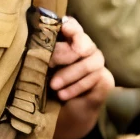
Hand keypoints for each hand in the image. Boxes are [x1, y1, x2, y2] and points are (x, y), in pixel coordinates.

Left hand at [48, 17, 112, 138]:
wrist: (63, 112)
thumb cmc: (48, 84)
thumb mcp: (40, 68)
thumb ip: (41, 54)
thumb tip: (34, 44)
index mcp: (69, 41)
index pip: (73, 27)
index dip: (70, 26)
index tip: (63, 28)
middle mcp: (86, 48)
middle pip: (83, 43)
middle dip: (64, 55)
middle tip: (48, 65)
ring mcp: (98, 63)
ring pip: (89, 62)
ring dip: (69, 74)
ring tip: (53, 86)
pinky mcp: (105, 79)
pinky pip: (95, 78)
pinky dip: (76, 87)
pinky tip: (63, 95)